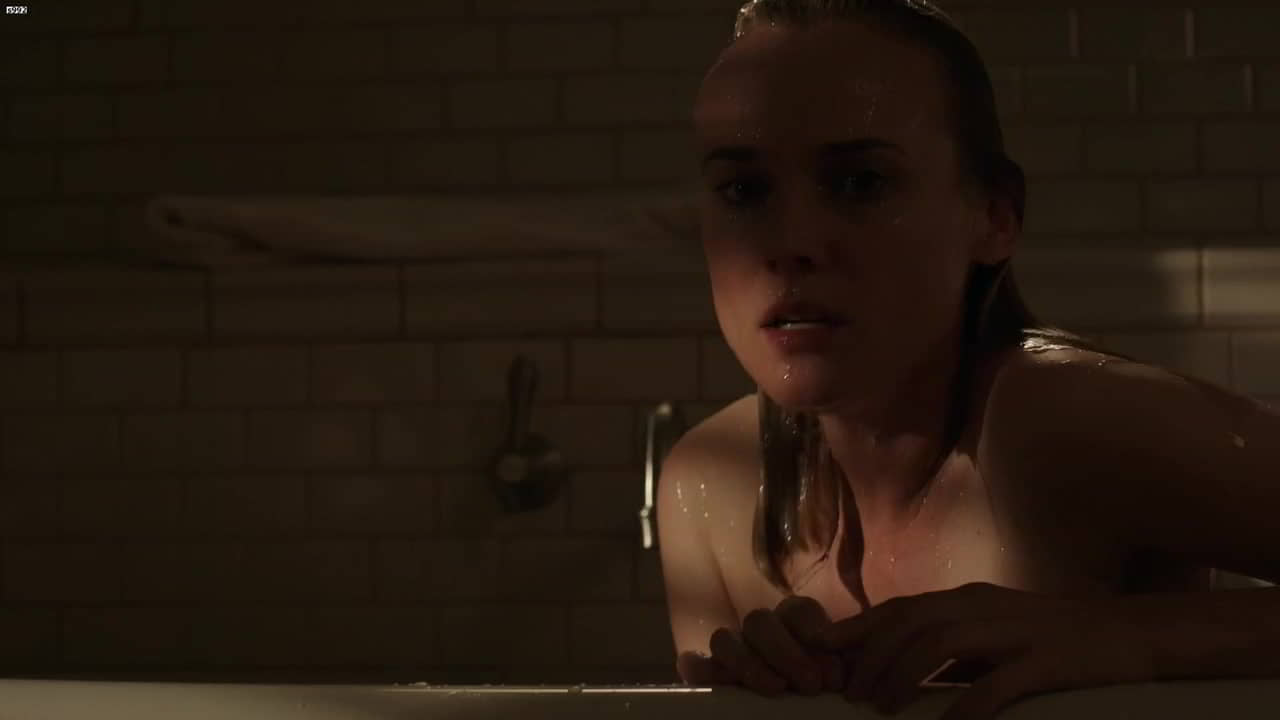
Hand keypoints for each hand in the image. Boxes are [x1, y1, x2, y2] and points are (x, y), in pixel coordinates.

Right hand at [678, 595, 845, 695]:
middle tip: (810, 685)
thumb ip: (839, 665)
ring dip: (747, 662)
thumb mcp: (840, 674)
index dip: (814, 635)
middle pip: (759, 621)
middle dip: (785, 652)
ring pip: (724, 639)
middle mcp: (761, 629)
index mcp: (795, 621)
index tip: (833, 675)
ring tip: (775, 689)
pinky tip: (708, 678)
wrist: (810, 699)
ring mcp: (733, 649)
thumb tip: (836, 673)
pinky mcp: (712, 672)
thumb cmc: (827, 689)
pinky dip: (699, 668)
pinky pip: (695, 663)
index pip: (799, 611)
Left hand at [818, 582, 1157, 719]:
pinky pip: (996, 684)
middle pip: (909, 623)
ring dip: (904, 675)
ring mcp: (1013, 632)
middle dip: (872, 657)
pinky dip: (966, 705)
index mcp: (966, 600)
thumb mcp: (992, 634)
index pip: (897, 609)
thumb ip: (949, 649)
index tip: (823, 654)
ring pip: (940, 644)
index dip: (857, 630)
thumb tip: (896, 674)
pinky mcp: (1044, 662)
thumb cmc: (1052, 639)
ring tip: (883, 706)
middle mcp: (982, 607)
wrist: (1128, 634)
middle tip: (851, 693)